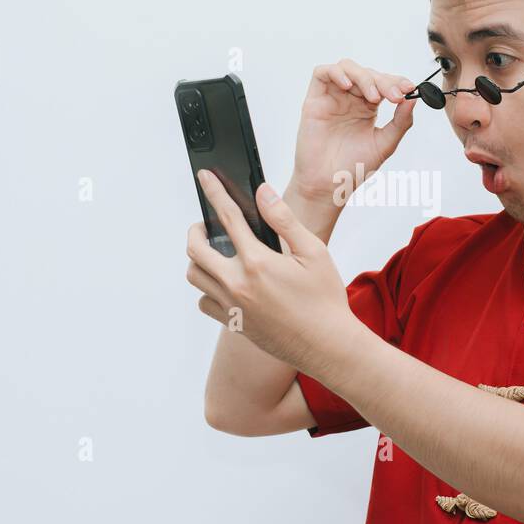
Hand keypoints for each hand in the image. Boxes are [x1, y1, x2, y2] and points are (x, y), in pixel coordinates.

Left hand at [186, 168, 357, 374]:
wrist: (328, 346)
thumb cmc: (325, 299)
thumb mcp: (313, 252)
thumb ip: (284, 220)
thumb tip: (262, 193)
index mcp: (258, 262)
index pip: (227, 216)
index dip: (214, 192)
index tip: (204, 177)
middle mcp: (238, 284)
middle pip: (195, 249)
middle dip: (196, 230)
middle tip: (206, 226)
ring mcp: (232, 306)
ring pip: (195, 276)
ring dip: (200, 260)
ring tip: (216, 253)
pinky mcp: (233, 323)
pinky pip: (205, 302)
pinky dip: (209, 289)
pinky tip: (227, 283)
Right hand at [290, 59, 417, 206]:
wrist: (329, 185)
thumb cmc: (353, 168)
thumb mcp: (385, 144)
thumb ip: (401, 121)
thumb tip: (414, 99)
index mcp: (367, 108)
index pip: (384, 83)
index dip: (397, 81)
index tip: (409, 89)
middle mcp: (350, 100)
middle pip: (368, 73)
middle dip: (384, 81)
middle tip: (394, 96)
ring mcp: (333, 98)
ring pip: (347, 67)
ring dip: (363, 76)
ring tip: (373, 96)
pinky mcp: (314, 100)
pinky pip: (322, 73)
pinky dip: (337, 73)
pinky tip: (349, 87)